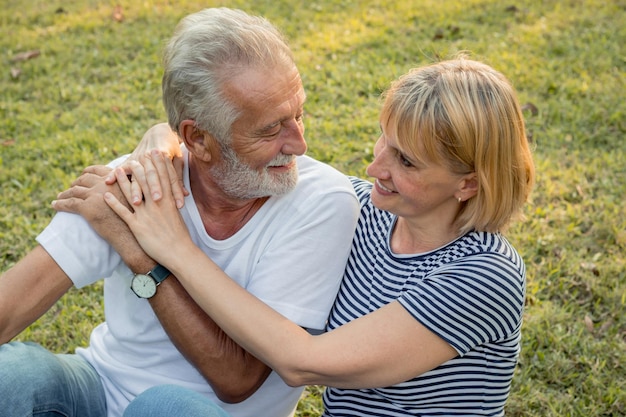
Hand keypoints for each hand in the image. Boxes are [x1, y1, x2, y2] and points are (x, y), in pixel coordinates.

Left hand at [52, 166, 148, 268]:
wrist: (131, 236)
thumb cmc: (135, 219)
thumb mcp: (135, 198)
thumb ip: (127, 188)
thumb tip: (117, 185)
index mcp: (116, 180)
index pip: (98, 170)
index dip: (88, 172)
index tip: (83, 174)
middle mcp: (105, 184)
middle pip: (84, 179)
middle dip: (76, 183)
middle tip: (71, 188)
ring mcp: (95, 195)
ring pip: (74, 191)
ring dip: (65, 194)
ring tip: (60, 197)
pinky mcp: (87, 208)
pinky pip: (69, 204)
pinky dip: (60, 204)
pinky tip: (54, 205)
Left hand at [104, 152, 192, 267]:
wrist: (179, 253)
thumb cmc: (180, 237)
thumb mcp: (177, 216)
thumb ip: (171, 203)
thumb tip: (169, 196)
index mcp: (169, 201)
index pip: (162, 178)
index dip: (157, 164)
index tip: (153, 152)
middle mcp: (158, 205)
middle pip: (147, 181)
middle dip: (139, 167)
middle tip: (134, 155)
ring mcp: (147, 215)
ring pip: (133, 193)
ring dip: (123, 181)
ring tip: (116, 171)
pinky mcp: (138, 227)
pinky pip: (123, 212)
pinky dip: (113, 203)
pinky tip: (106, 195)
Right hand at [105, 123, 187, 207]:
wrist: (159, 132)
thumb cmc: (171, 149)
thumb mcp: (178, 160)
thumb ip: (178, 177)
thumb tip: (185, 195)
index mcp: (163, 156)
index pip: (170, 176)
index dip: (175, 190)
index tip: (179, 204)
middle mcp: (149, 157)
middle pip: (152, 175)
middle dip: (155, 188)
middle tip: (157, 201)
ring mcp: (138, 158)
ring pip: (137, 175)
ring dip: (136, 189)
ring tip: (136, 202)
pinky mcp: (129, 160)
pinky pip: (120, 168)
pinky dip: (114, 174)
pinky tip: (108, 182)